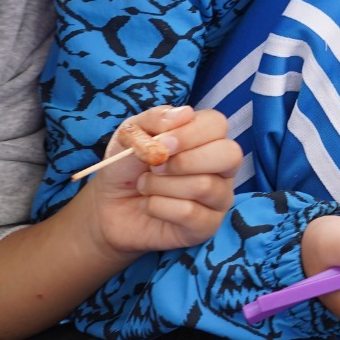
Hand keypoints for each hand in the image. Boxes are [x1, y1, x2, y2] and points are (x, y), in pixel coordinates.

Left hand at [74, 106, 241, 256]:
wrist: (109, 206)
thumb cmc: (126, 166)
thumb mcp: (131, 134)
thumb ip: (155, 118)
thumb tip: (185, 113)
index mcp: (206, 138)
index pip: (217, 125)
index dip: (190, 133)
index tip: (161, 143)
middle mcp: (220, 167)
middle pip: (230, 155)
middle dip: (185, 161)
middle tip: (155, 167)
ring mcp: (218, 198)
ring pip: (205, 186)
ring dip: (161, 185)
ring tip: (145, 186)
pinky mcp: (207, 226)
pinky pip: (191, 213)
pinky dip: (159, 206)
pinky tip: (149, 205)